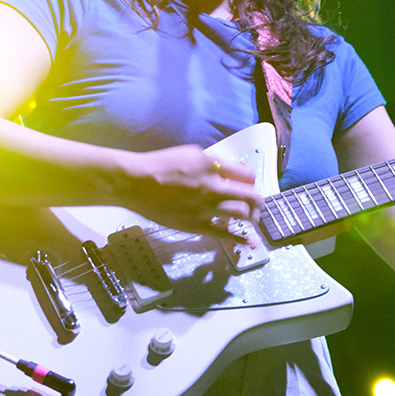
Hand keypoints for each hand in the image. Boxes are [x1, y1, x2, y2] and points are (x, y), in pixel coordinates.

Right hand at [122, 144, 261, 233]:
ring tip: (251, 219)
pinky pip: (224, 234)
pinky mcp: (197, 225)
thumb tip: (230, 171)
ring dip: (251, 217)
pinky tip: (250, 241)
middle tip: (257, 203)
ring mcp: (206, 208)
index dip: (251, 180)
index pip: (246, 174)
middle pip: (250, 196)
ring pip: (241, 214)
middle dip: (258, 201)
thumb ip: (213, 163)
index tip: (249, 184)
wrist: (136, 183)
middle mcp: (213, 187)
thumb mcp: (191, 153)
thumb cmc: (160, 164)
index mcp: (212, 166)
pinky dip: (240, 238)